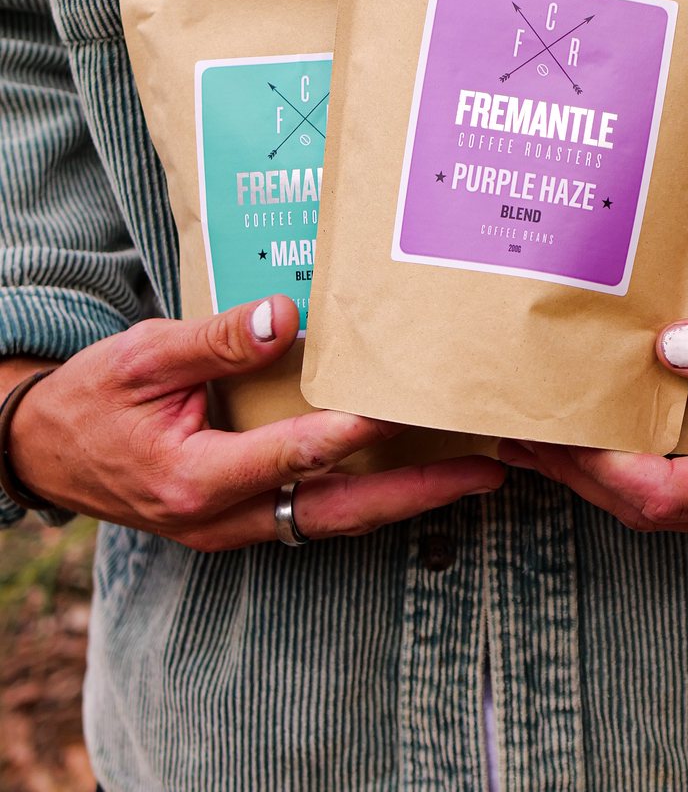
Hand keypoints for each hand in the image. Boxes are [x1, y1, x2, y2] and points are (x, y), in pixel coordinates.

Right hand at [7, 296, 503, 548]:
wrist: (47, 451)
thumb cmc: (93, 399)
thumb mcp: (144, 356)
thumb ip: (216, 341)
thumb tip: (286, 317)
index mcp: (194, 477)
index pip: (293, 455)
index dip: (354, 434)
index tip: (407, 412)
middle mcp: (221, 517)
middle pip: (337, 513)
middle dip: (416, 496)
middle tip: (484, 475)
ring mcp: (233, 526)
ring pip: (333, 520)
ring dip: (401, 501)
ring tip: (470, 475)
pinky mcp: (242, 519)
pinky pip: (314, 513)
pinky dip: (365, 496)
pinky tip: (406, 471)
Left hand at [499, 297, 687, 537]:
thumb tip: (673, 348)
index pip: (667, 497)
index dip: (601, 471)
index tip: (549, 435)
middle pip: (649, 506)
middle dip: (580, 474)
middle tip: (516, 432)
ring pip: (662, 496)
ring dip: (599, 467)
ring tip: (542, 425)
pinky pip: (682, 476)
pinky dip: (635, 453)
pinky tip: (608, 415)